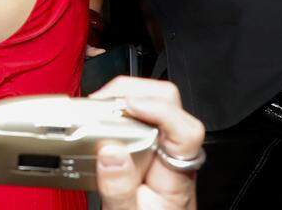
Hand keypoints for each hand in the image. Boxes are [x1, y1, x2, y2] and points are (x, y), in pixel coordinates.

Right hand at [89, 77, 204, 209]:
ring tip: (95, 110)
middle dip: (132, 91)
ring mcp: (162, 148)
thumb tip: (109, 150)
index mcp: (177, 174)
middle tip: (101, 103)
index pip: (185, 129)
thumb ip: (119, 189)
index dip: (157, 109)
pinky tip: (98, 120)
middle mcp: (174, 155)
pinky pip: (138, 117)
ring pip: (153, 103)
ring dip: (122, 98)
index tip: (125, 106)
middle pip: (169, 101)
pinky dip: (116, 110)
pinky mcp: (149, 147)